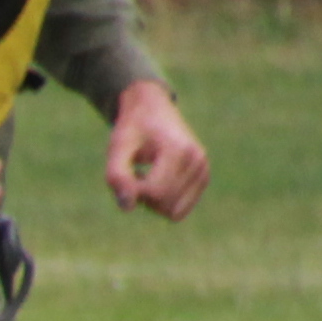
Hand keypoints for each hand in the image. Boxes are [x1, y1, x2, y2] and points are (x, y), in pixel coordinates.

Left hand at [105, 80, 209, 219]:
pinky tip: (157, 180)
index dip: (133, 191)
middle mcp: (198, 161)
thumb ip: (117, 176)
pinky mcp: (203, 179)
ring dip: (153, 200)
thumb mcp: (117, 148)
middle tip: (136, 173)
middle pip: (164, 205)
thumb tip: (128, 207)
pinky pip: (180, 210)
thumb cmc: (132, 129)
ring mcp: (204, 171)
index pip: (155, 193)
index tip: (127, 172)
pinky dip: (163, 201)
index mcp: (180, 151)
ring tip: (147, 175)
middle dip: (143, 197)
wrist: (152, 109)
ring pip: (173, 212)